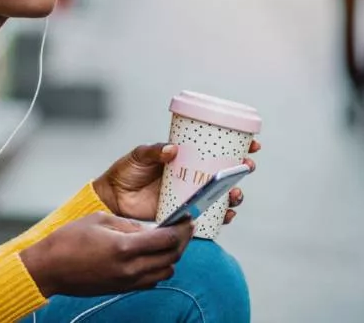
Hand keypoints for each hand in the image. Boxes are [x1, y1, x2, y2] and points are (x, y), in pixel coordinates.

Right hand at [19, 212, 192, 297]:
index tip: (187, 218)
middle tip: (184, 228)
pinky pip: (152, 281)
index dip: (181, 228)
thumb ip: (129, 225)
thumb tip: (150, 229)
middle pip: (172, 257)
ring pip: (166, 272)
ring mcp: (127, 282)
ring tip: (168, 241)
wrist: (49, 269)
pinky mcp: (122, 289)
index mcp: (124, 247)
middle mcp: (130, 268)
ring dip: (172, 256)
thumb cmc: (68, 241)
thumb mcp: (99, 219)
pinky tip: (153, 256)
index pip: (166, 239)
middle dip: (182, 241)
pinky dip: (159, 268)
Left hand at [94, 141, 261, 222]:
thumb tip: (172, 149)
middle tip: (246, 167)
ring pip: (221, 197)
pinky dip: (222, 218)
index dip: (237, 147)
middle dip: (241, 171)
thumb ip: (153, 152)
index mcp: (185, 159)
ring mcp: (190, 197)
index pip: (215, 151)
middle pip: (225, 174)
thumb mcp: (138, 156)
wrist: (112, 199)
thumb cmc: (125, 173)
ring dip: (235, 196)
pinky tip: (227, 215)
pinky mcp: (185, 216)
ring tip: (235, 194)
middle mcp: (191, 177)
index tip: (252, 144)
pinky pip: (210, 218)